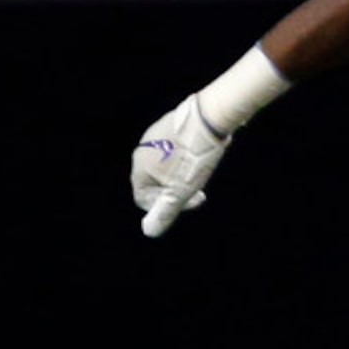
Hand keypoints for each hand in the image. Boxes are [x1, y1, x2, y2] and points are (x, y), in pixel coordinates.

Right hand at [132, 95, 230, 237]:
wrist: (209, 117)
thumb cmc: (194, 156)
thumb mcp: (181, 190)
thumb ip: (165, 210)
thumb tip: (149, 231)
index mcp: (139, 168)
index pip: (143, 198)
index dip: (166, 206)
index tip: (190, 200)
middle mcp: (142, 151)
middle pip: (155, 182)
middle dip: (176, 191)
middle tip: (199, 190)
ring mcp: (154, 136)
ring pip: (165, 166)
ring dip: (182, 174)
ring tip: (201, 171)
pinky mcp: (168, 126)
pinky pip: (173, 150)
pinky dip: (185, 158)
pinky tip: (201, 155)